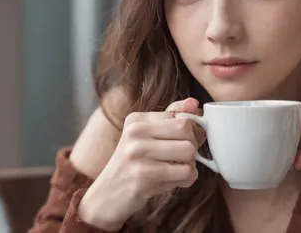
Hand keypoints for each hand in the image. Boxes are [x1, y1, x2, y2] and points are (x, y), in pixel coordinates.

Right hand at [78, 98, 202, 230]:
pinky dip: (188, 179)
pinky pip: (186, 172)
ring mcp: (138, 153)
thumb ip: (171, 118)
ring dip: (190, 164)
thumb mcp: (146, 138)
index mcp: (137, 120)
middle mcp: (135, 132)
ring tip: (177, 169)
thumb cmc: (133, 166)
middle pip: (186, 129)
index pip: (179, 115)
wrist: (107, 195)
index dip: (192, 130)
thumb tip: (194, 104)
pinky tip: (175, 181)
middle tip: (182, 158)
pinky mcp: (144, 176)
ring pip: (189, 151)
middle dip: (192, 146)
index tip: (184, 141)